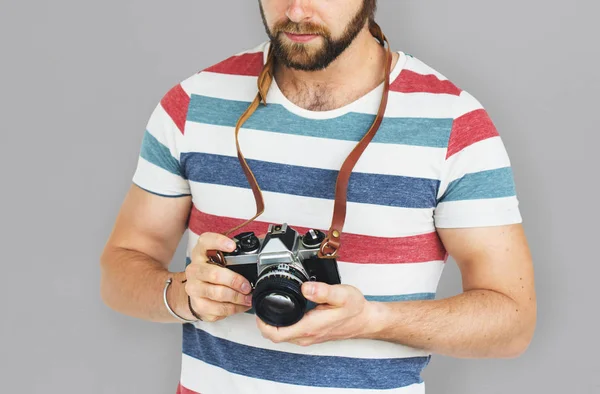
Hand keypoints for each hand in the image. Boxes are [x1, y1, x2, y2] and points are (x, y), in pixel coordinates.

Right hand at [184, 232, 252, 321]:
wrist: (196, 293)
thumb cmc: (212, 272)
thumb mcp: (219, 258)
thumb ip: (235, 252)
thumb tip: (262, 241)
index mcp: (200, 253)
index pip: (205, 242)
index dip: (219, 242)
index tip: (233, 246)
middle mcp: (194, 270)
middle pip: (215, 274)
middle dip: (235, 280)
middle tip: (247, 285)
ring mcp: (194, 288)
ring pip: (218, 294)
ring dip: (237, 297)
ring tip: (248, 297)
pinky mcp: (198, 305)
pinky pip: (219, 308)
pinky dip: (234, 308)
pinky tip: (241, 305)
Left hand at [256, 282, 372, 345]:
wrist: (365, 320)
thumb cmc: (355, 309)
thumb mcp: (342, 295)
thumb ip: (323, 291)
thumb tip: (306, 287)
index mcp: (310, 327)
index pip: (276, 334)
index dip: (262, 323)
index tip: (260, 309)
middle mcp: (306, 336)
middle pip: (275, 336)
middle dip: (264, 322)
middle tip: (262, 304)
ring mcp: (308, 337)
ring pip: (282, 335)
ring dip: (273, 324)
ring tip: (271, 305)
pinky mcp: (311, 334)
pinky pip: (290, 332)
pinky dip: (283, 324)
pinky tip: (285, 310)